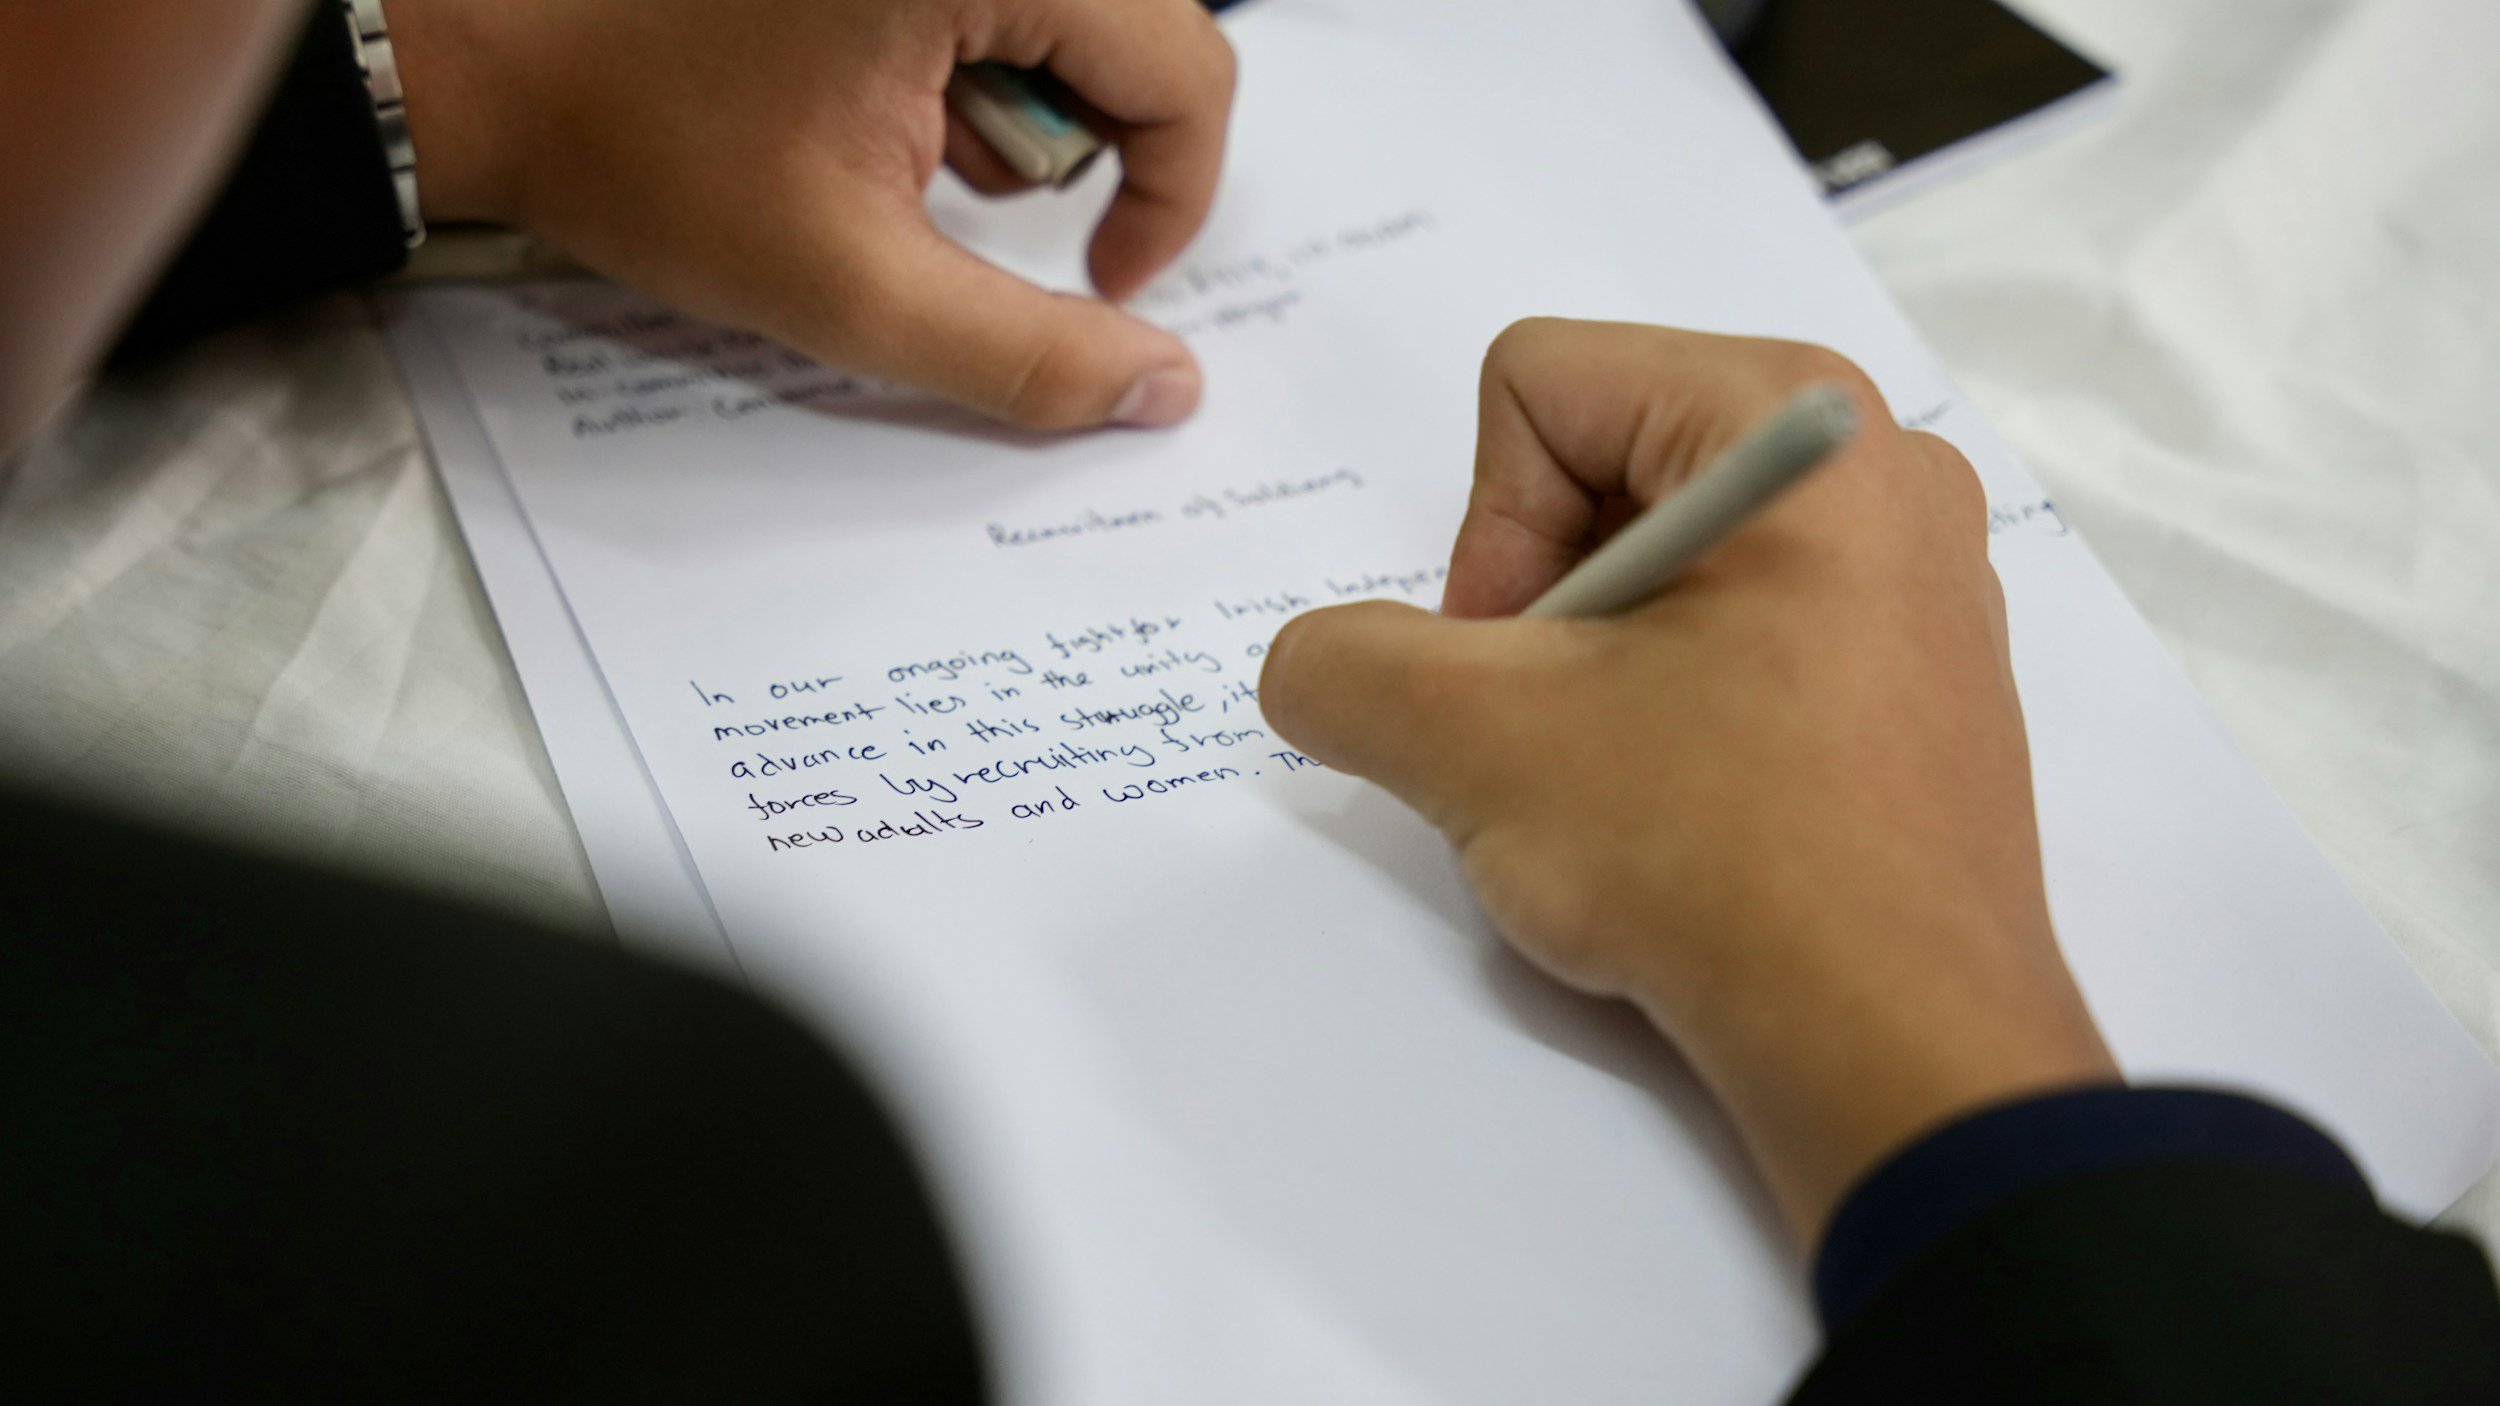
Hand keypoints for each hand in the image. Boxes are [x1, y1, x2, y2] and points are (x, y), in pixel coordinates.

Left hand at [392, 0, 1232, 429]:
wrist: (481, 51)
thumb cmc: (643, 148)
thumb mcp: (850, 286)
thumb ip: (1026, 353)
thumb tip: (1166, 387)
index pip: (1189, 69)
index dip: (1169, 198)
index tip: (1097, 278)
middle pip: (1134, 35)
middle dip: (1063, 144)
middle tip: (943, 191)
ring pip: (1068, 14)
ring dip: (1007, 103)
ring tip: (880, 139)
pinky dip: (960, 55)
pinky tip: (857, 90)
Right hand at [1259, 320, 2117, 1241]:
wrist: (1902, 1048)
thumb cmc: (1717, 858)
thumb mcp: (1473, 742)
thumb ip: (1341, 667)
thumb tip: (1317, 667)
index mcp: (1800, 416)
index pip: (1541, 389)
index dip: (1486, 535)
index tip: (1523, 679)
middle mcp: (1880, 465)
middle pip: (1604, 467)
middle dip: (1541, 609)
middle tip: (1561, 739)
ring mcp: (1917, 575)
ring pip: (1664, 565)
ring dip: (1598, 672)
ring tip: (1626, 790)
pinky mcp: (1921, 676)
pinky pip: (1741, 632)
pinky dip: (1676, 709)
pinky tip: (1692, 814)